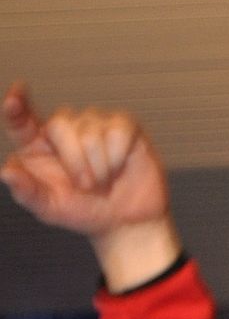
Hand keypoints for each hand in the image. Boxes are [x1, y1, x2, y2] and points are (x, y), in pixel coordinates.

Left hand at [1, 84, 180, 288]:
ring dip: (99, 166)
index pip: (21, 121)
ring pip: (91, 131)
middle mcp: (65, 130)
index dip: (17, 107)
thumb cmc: (85, 211)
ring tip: (104, 180)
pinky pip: (118, 131)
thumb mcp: (50, 209)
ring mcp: (95, 124)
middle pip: (60, 125)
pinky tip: (119, 166)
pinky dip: (118, 156)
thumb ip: (26, 192)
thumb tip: (7, 173)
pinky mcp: (124, 126)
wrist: (126, 220)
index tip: (14, 98)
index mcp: (38, 146)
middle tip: (86, 186)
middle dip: (76, 162)